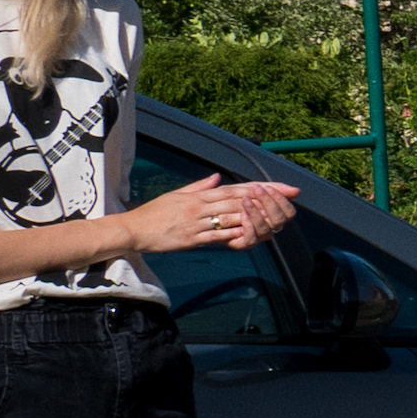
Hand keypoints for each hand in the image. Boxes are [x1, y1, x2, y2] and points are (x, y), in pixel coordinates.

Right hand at [126, 173, 263, 256]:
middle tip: (284, 198)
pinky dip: (231, 235)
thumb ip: (198, 187)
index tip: (274, 187)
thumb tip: (216, 177)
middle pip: (234, 201)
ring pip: (227, 218)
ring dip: (251, 216)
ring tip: (273, 216)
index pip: (231, 189)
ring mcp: (194, 223)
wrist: (132, 229)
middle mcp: (197, 207)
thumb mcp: (176, 195)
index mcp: (196, 196)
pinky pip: (214, 236)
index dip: (255, 188)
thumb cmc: (153, 213)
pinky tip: (247, 235)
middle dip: (261, 199)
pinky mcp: (189, 239)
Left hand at [222, 181, 299, 249]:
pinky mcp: (242, 243)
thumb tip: (297, 191)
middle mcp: (269, 228)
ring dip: (257, 212)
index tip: (268, 188)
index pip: (289, 212)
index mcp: (274, 216)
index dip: (281, 200)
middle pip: (280, 220)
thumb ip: (274, 188)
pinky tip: (242, 214)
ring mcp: (256, 237)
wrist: (208, 211)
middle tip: (256, 189)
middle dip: (269, 203)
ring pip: (266, 229)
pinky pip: (251, 239)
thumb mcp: (252, 188)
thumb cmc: (231, 199)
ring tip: (245, 199)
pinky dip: (249, 226)